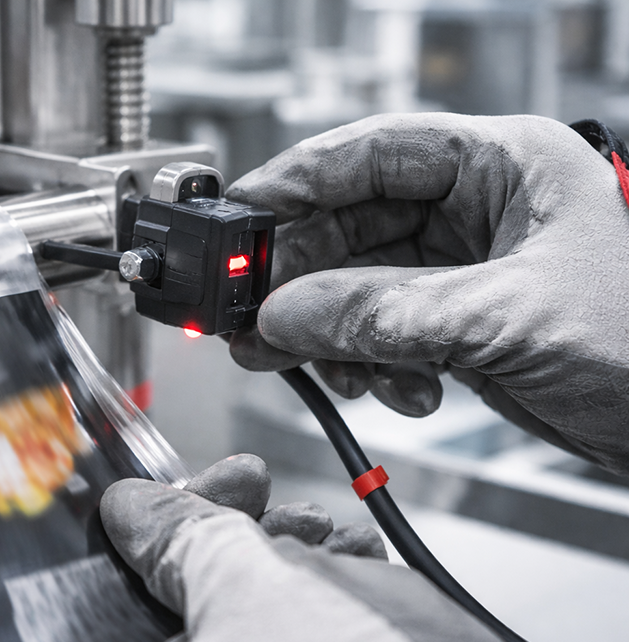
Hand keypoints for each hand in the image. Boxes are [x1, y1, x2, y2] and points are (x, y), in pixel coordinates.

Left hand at [102, 473, 518, 641]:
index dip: (136, 542)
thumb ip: (177, 540)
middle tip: (245, 481)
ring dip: (284, 541)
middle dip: (221, 524)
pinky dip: (326, 572)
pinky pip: (304, 612)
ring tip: (316, 525)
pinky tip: (350, 552)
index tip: (156, 498)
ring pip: (251, 595)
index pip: (113, 602)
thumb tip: (130, 508)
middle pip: (183, 590)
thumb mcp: (246, 583)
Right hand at [227, 113, 628, 474]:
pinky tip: (389, 388)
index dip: (299, 180)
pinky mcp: (457, 321)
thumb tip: (285, 313)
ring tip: (297, 362)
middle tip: (251, 314)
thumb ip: (380, 314)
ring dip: (326, 331)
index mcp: (503, 165)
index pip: (375, 151)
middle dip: (301, 278)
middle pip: (353, 225)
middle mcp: (478, 208)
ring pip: (358, 285)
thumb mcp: (500, 320)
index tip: (240, 214)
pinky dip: (367, 361)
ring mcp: (464, 268)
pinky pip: (380, 330)